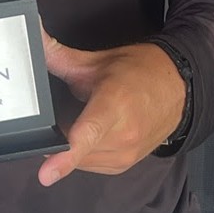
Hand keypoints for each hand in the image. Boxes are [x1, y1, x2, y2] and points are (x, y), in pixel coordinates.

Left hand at [38, 32, 187, 187]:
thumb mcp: (95, 62)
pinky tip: (92, 131)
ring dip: (73, 144)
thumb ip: (58, 55)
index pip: (87, 135)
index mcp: (114, 105)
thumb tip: (35, 38)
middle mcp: (124, 135)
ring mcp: (127, 154)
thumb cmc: (140, 72)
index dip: (65, 157)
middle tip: (67, 109)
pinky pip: (92, 165)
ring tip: (85, 116)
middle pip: (76, 148)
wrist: (178, 87)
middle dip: (60, 134)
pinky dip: (85, 151)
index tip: (46, 174)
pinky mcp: (125, 165)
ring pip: (81, 160)